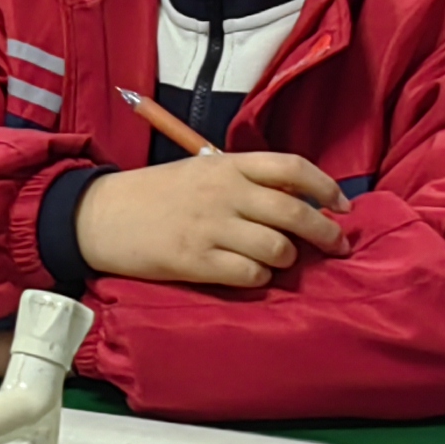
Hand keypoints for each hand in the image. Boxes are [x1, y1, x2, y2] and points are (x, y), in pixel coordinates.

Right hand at [73, 151, 345, 287]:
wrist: (101, 215)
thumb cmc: (156, 194)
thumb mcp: (202, 172)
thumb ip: (245, 181)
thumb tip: (297, 199)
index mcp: (227, 165)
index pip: (292, 168)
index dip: (326, 188)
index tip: (343, 208)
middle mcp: (224, 192)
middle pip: (294, 212)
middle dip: (325, 234)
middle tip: (337, 248)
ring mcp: (210, 227)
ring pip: (277, 248)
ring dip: (286, 259)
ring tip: (277, 261)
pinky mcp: (195, 261)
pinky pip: (249, 275)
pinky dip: (259, 278)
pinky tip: (249, 274)